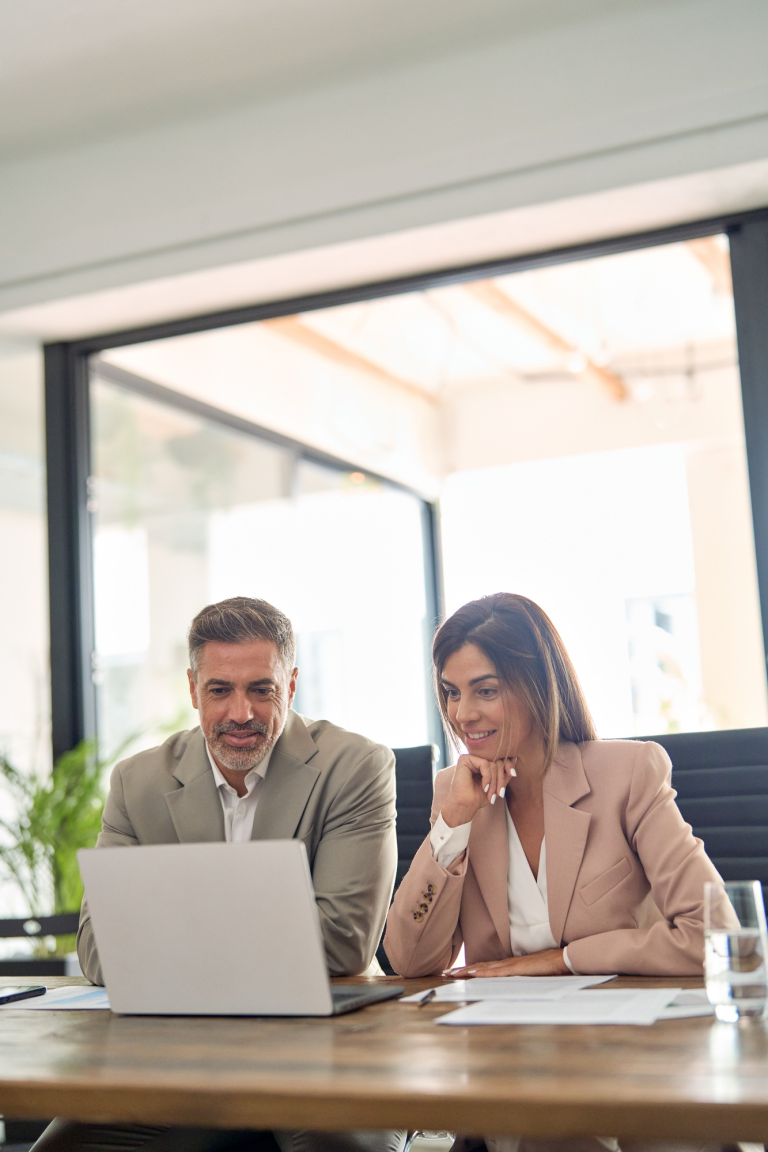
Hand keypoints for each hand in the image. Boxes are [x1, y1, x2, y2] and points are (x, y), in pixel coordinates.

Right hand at [441, 753, 516, 827]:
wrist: (465, 806)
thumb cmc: (478, 797)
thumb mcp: (497, 785)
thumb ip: (504, 773)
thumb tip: (515, 759)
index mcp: (483, 763)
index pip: (500, 759)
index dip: (508, 765)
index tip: (513, 774)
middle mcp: (477, 758)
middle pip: (497, 761)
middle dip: (501, 779)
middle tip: (500, 793)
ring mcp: (471, 758)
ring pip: (492, 763)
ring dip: (494, 781)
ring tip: (491, 794)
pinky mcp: (465, 759)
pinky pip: (484, 764)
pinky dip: (487, 777)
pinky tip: (484, 787)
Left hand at [443, 948, 569, 977]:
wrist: (561, 961)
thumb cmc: (549, 970)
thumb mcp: (530, 978)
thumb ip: (520, 982)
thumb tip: (512, 989)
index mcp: (509, 967)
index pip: (485, 968)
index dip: (470, 970)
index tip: (456, 973)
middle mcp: (506, 964)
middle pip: (480, 967)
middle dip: (462, 971)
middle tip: (445, 974)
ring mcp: (510, 965)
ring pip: (484, 968)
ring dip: (467, 971)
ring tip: (452, 974)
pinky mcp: (515, 969)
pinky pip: (496, 972)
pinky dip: (483, 973)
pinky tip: (473, 974)